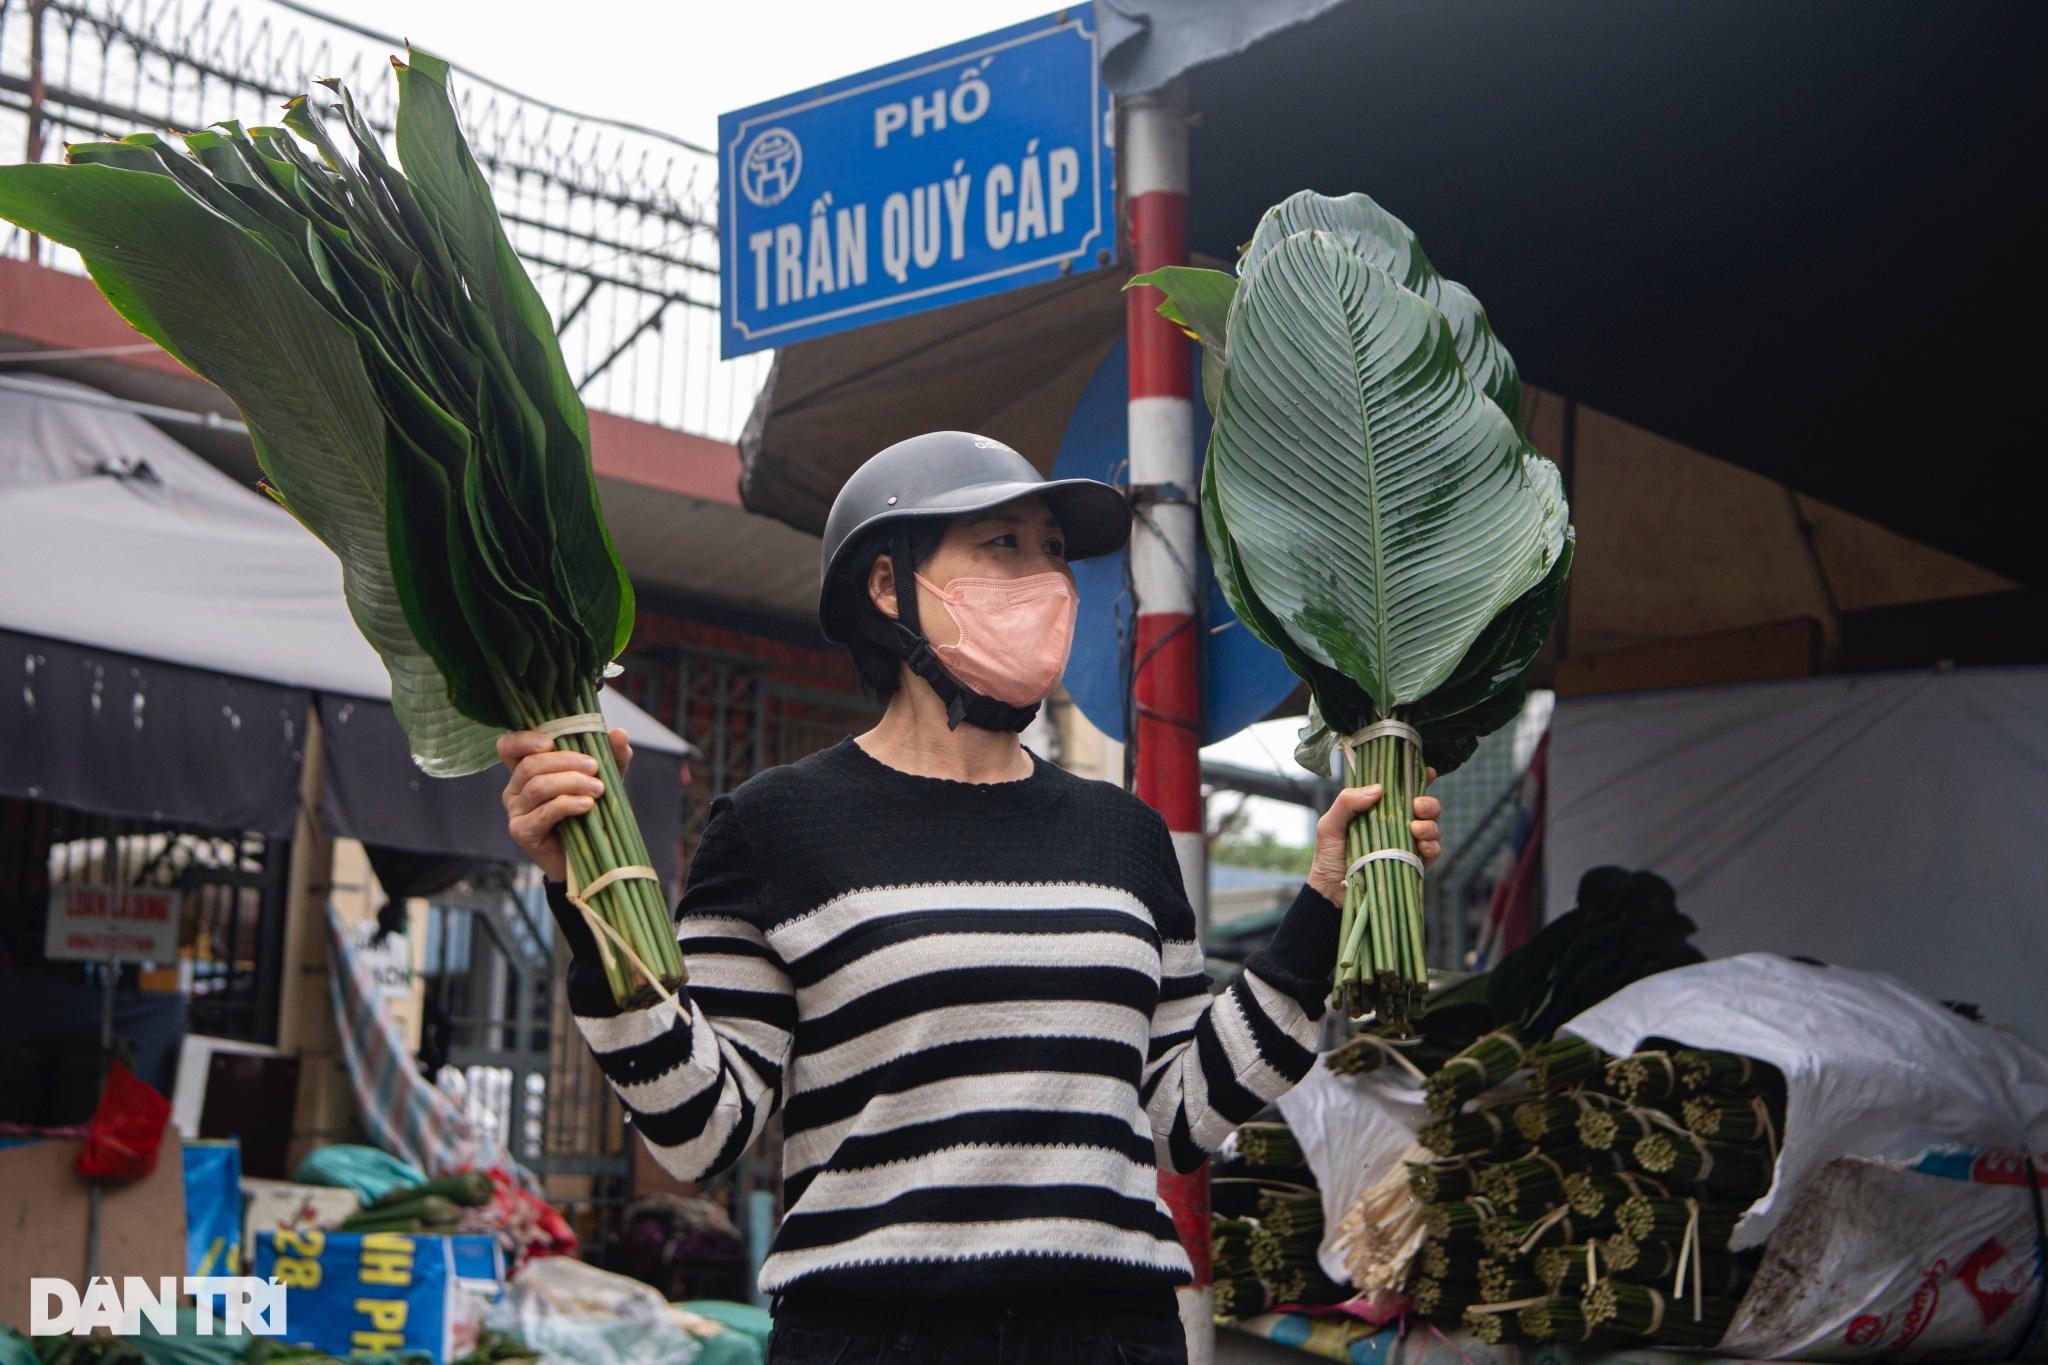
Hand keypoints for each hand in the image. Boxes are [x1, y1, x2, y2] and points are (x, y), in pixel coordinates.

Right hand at [498, 727, 631, 882]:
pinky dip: (568, 804)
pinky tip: (587, 805)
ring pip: (538, 787)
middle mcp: (515, 789)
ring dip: (571, 783)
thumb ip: (610, 756)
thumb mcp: (602, 779)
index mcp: (527, 771)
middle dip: (565, 761)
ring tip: (597, 789)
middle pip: (530, 765)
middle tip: (594, 767)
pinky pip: (544, 812)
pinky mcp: (522, 831)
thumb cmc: (590, 813)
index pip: (508, 747)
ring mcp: (516, 811)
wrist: (589, 857)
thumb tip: (619, 733)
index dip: (523, 740)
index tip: (550, 742)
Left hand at [1306, 773, 1441, 906]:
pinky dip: (1432, 846)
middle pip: (1426, 808)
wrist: (1331, 892)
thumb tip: (1378, 789)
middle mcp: (1397, 824)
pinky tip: (1422, 845)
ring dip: (1430, 825)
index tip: (1428, 773)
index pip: (1404, 790)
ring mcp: (1407, 844)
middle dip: (1429, 803)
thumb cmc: (1328, 854)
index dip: (1419, 779)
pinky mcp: (1413, 864)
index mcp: (1380, 809)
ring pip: (1433, 828)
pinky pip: (1433, 852)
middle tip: (1417, 806)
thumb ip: (1347, 802)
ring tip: (1415, 828)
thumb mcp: (1330, 824)